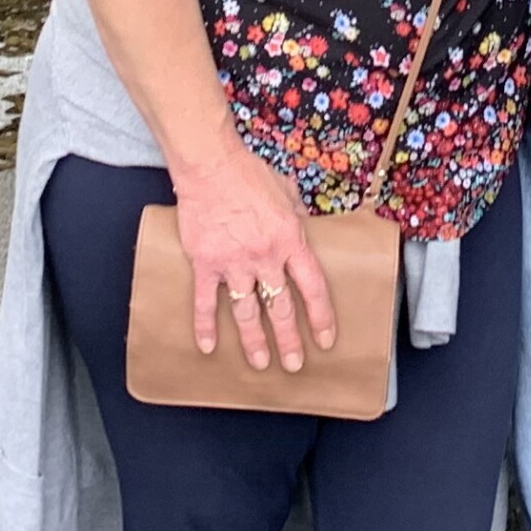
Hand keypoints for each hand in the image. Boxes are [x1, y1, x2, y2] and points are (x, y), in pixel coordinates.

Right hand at [168, 148, 338, 371]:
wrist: (211, 165)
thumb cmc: (249, 173)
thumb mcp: (287, 193)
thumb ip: (296, 219)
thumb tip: (303, 232)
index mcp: (290, 240)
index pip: (313, 287)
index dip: (321, 316)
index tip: (325, 339)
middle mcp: (265, 257)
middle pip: (281, 308)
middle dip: (289, 340)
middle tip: (294, 364)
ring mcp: (234, 263)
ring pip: (247, 312)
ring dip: (254, 341)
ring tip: (260, 363)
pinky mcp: (205, 263)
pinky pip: (205, 302)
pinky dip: (206, 326)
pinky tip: (208, 346)